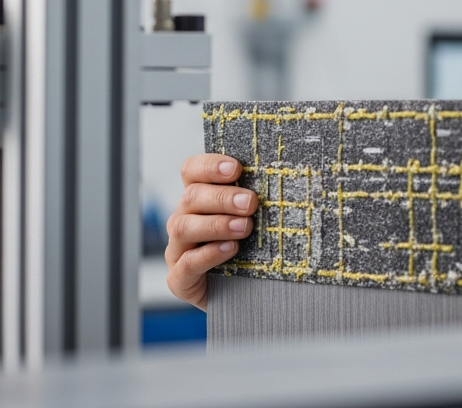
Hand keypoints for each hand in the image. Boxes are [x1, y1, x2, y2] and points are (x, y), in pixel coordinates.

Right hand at [165, 153, 258, 309]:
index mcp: (198, 199)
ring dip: (216, 224)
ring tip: (244, 227)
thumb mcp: (254, 220)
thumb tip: (283, 178)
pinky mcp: (179, 279)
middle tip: (250, 203)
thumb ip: (255, 200)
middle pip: (191, 197)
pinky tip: (230, 248)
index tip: (236, 168)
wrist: (245, 296)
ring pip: (183, 227)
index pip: (191, 171)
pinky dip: (208, 254)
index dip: (209, 166)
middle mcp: (183, 220)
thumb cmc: (250, 251)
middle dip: (222, 197)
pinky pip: (186, 264)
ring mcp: (178, 250)